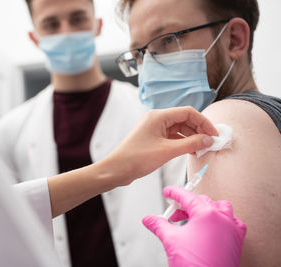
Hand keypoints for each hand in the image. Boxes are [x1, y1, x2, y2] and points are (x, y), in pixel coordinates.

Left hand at [100, 106, 217, 185]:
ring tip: (202, 149)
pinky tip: (191, 151)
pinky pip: (172, 136)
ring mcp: (154, 128)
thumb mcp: (167, 151)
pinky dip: (183, 143)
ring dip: (192, 138)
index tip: (214, 134)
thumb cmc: (137, 158)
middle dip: (199, 130)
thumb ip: (190, 144)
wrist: (117, 169)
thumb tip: (208, 140)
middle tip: (210, 143)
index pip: (188, 112)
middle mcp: (157, 119)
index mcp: (159, 116)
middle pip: (184, 120)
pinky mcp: (153, 138)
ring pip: (179, 129)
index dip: (204, 122)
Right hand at [143, 186, 246, 266]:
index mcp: (207, 215)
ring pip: (220, 208)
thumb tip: (149, 219)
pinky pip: (233, 222)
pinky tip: (212, 227)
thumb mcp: (171, 240)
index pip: (187, 196)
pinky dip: (222, 220)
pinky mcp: (236, 240)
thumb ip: (159, 225)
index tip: (168, 193)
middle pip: (202, 201)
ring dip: (206, 209)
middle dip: (186, 204)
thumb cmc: (194, 265)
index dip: (174, 193)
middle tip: (174, 212)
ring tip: (193, 217)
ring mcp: (231, 229)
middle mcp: (222, 219)